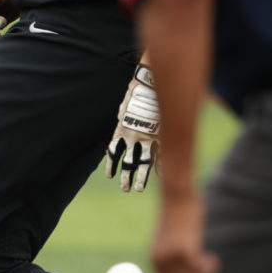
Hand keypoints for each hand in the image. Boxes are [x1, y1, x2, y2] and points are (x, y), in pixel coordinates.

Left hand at [105, 63, 159, 191]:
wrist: (150, 84)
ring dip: (140, 177)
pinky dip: (162, 166)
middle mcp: (133, 137)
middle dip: (126, 177)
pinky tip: (162, 177)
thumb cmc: (136, 92)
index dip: (110, 165)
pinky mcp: (161, 134)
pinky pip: (162, 154)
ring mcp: (148, 137)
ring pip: (143, 163)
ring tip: (137, 189)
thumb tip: (121, 118)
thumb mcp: (124, 106)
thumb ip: (123, 117)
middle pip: (128, 163)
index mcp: (121, 130)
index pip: (113, 153)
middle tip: (125, 188)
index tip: (109, 176)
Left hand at [151, 190, 218, 272]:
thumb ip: (173, 258)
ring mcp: (170, 256)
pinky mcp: (183, 250)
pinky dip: (209, 267)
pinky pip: (199, 270)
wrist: (176, 196)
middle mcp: (160, 261)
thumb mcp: (170, 239)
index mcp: (155, 260)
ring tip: (211, 265)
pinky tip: (212, 257)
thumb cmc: (177, 215)